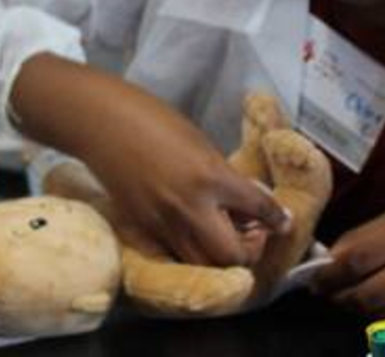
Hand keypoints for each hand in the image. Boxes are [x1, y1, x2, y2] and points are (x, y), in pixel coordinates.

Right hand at [12, 54, 289, 267]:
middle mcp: (190, 207)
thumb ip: (223, 176)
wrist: (102, 123)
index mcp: (211, 177)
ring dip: (219, 257)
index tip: (283, 223)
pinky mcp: (141, 230)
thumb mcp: (201, 142)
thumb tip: (244, 201)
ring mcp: (162, 223)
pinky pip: (174, 255)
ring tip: (222, 235)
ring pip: (202, 264)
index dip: (277, 219)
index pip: (258, 208)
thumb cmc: (153, 119)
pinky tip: (193, 233)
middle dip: (248, 251)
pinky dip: (191, 252)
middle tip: (251, 234)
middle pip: (232, 256)